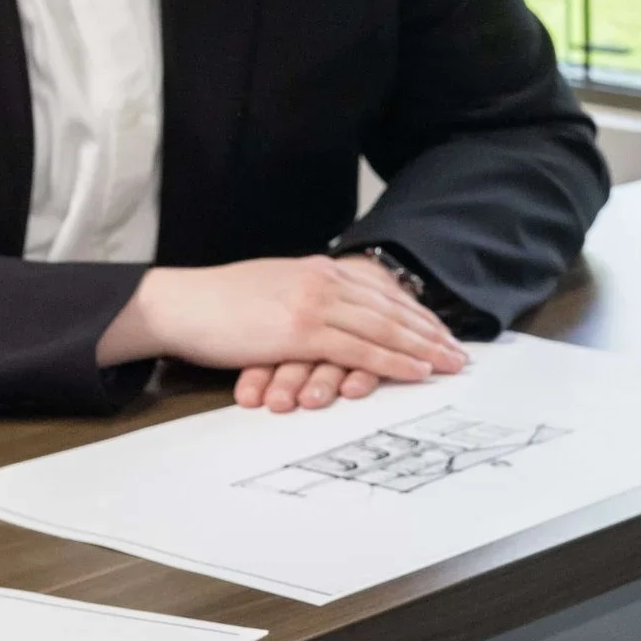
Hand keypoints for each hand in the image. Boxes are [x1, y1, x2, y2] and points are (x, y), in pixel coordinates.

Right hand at [95, 254, 468, 411]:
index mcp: (317, 269)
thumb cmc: (218, 306)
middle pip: (390, 308)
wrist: (180, 303)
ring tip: (451, 364)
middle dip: (430, 331)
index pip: (378, 291)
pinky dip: (394, 361)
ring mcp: (314, 303)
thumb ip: (305, 297)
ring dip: (423, 348)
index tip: (440, 331)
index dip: (414, 313)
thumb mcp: (272, 291)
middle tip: (460, 351)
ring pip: (383, 327)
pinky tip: (417, 371)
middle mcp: (322, 280)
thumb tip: (328, 315)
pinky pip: (360, 348)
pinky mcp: (301, 330)